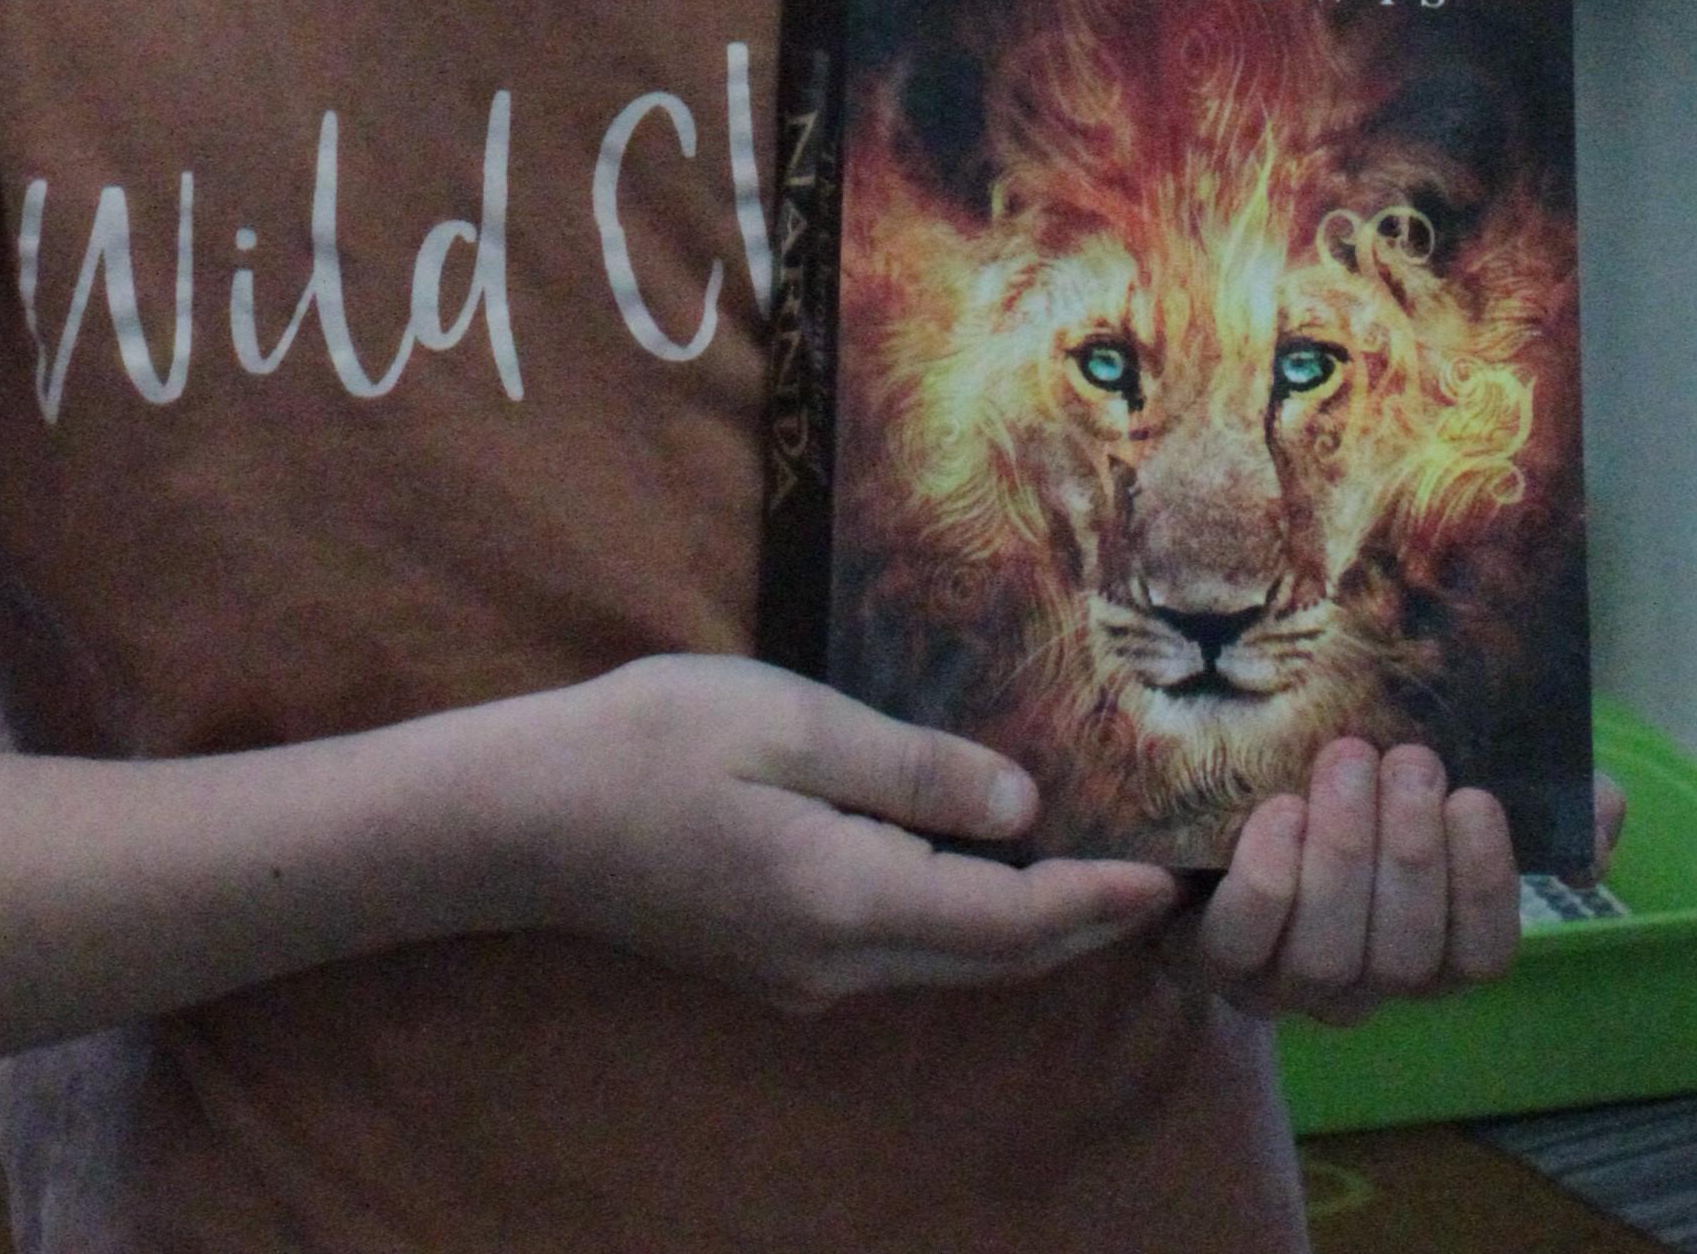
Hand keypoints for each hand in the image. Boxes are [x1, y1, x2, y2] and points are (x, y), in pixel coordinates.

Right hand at [541, 656, 1178, 1011]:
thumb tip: (1020, 810)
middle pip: (988, 954)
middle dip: (1079, 921)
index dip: (1096, 899)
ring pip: (945, 956)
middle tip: (1157, 879)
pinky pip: (898, 945)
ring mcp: (802, 973)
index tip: (1168, 875)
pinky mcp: (774, 959)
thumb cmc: (655, 742)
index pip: (1009, 920)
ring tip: (1092, 864)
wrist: (529, 814)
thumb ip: (912, 770)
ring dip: (1022, 921)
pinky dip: (960, 914)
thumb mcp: (792, 724)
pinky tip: (976, 865)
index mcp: (850, 899)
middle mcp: (838, 962)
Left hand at [1171, 741, 1629, 1025]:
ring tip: (1344, 760)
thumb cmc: (1336, 801)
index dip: (1487, 888)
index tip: (1478, 799)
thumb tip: (1608, 804)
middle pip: (1401, 957)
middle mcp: (1357, 985)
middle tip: (1408, 760)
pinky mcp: (1200, 960)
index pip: (1480, 958)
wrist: (1195, 832)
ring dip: (1342, 854)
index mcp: (1421, 951)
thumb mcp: (1429, 790)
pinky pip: (1234, 943)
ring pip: (1324, 954)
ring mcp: (1277, 984)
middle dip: (1412, 855)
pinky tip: (1274, 812)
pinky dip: (1262, 879)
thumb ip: (1530, 801)